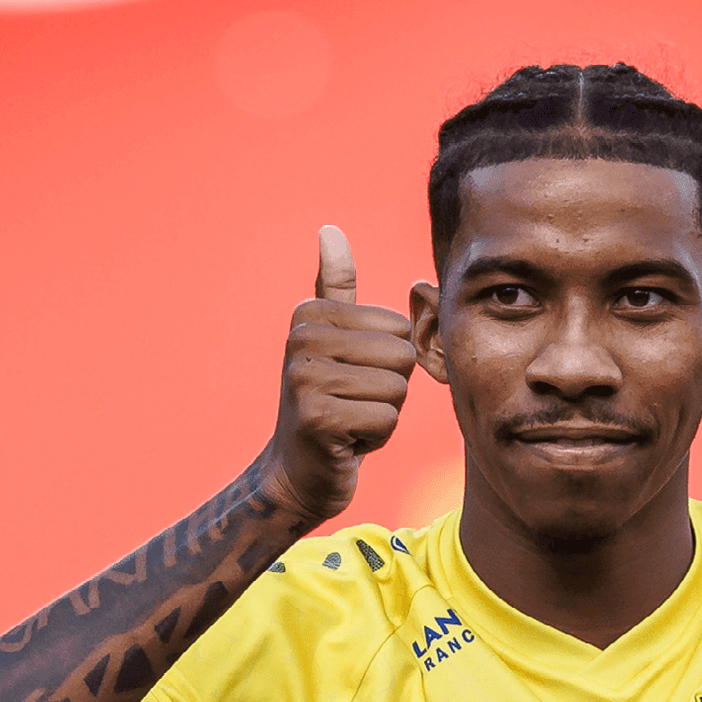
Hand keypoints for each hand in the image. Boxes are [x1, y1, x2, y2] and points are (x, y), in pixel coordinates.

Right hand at [262, 225, 417, 524]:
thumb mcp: (331, 340)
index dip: (389, 363)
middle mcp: (302, 339)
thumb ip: (334, 287)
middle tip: (353, 404)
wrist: (298, 472)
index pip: (401, 329)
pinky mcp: (317, 418)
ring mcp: (305, 378)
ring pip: (397, 390)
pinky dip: (375, 438)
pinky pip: (387, 420)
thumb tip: (330, 229)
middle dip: (389, 391)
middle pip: (402, 356)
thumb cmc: (328, 403)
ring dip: (383, 415)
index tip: (353, 379)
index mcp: (310, 314)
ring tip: (350, 420)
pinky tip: (346, 441)